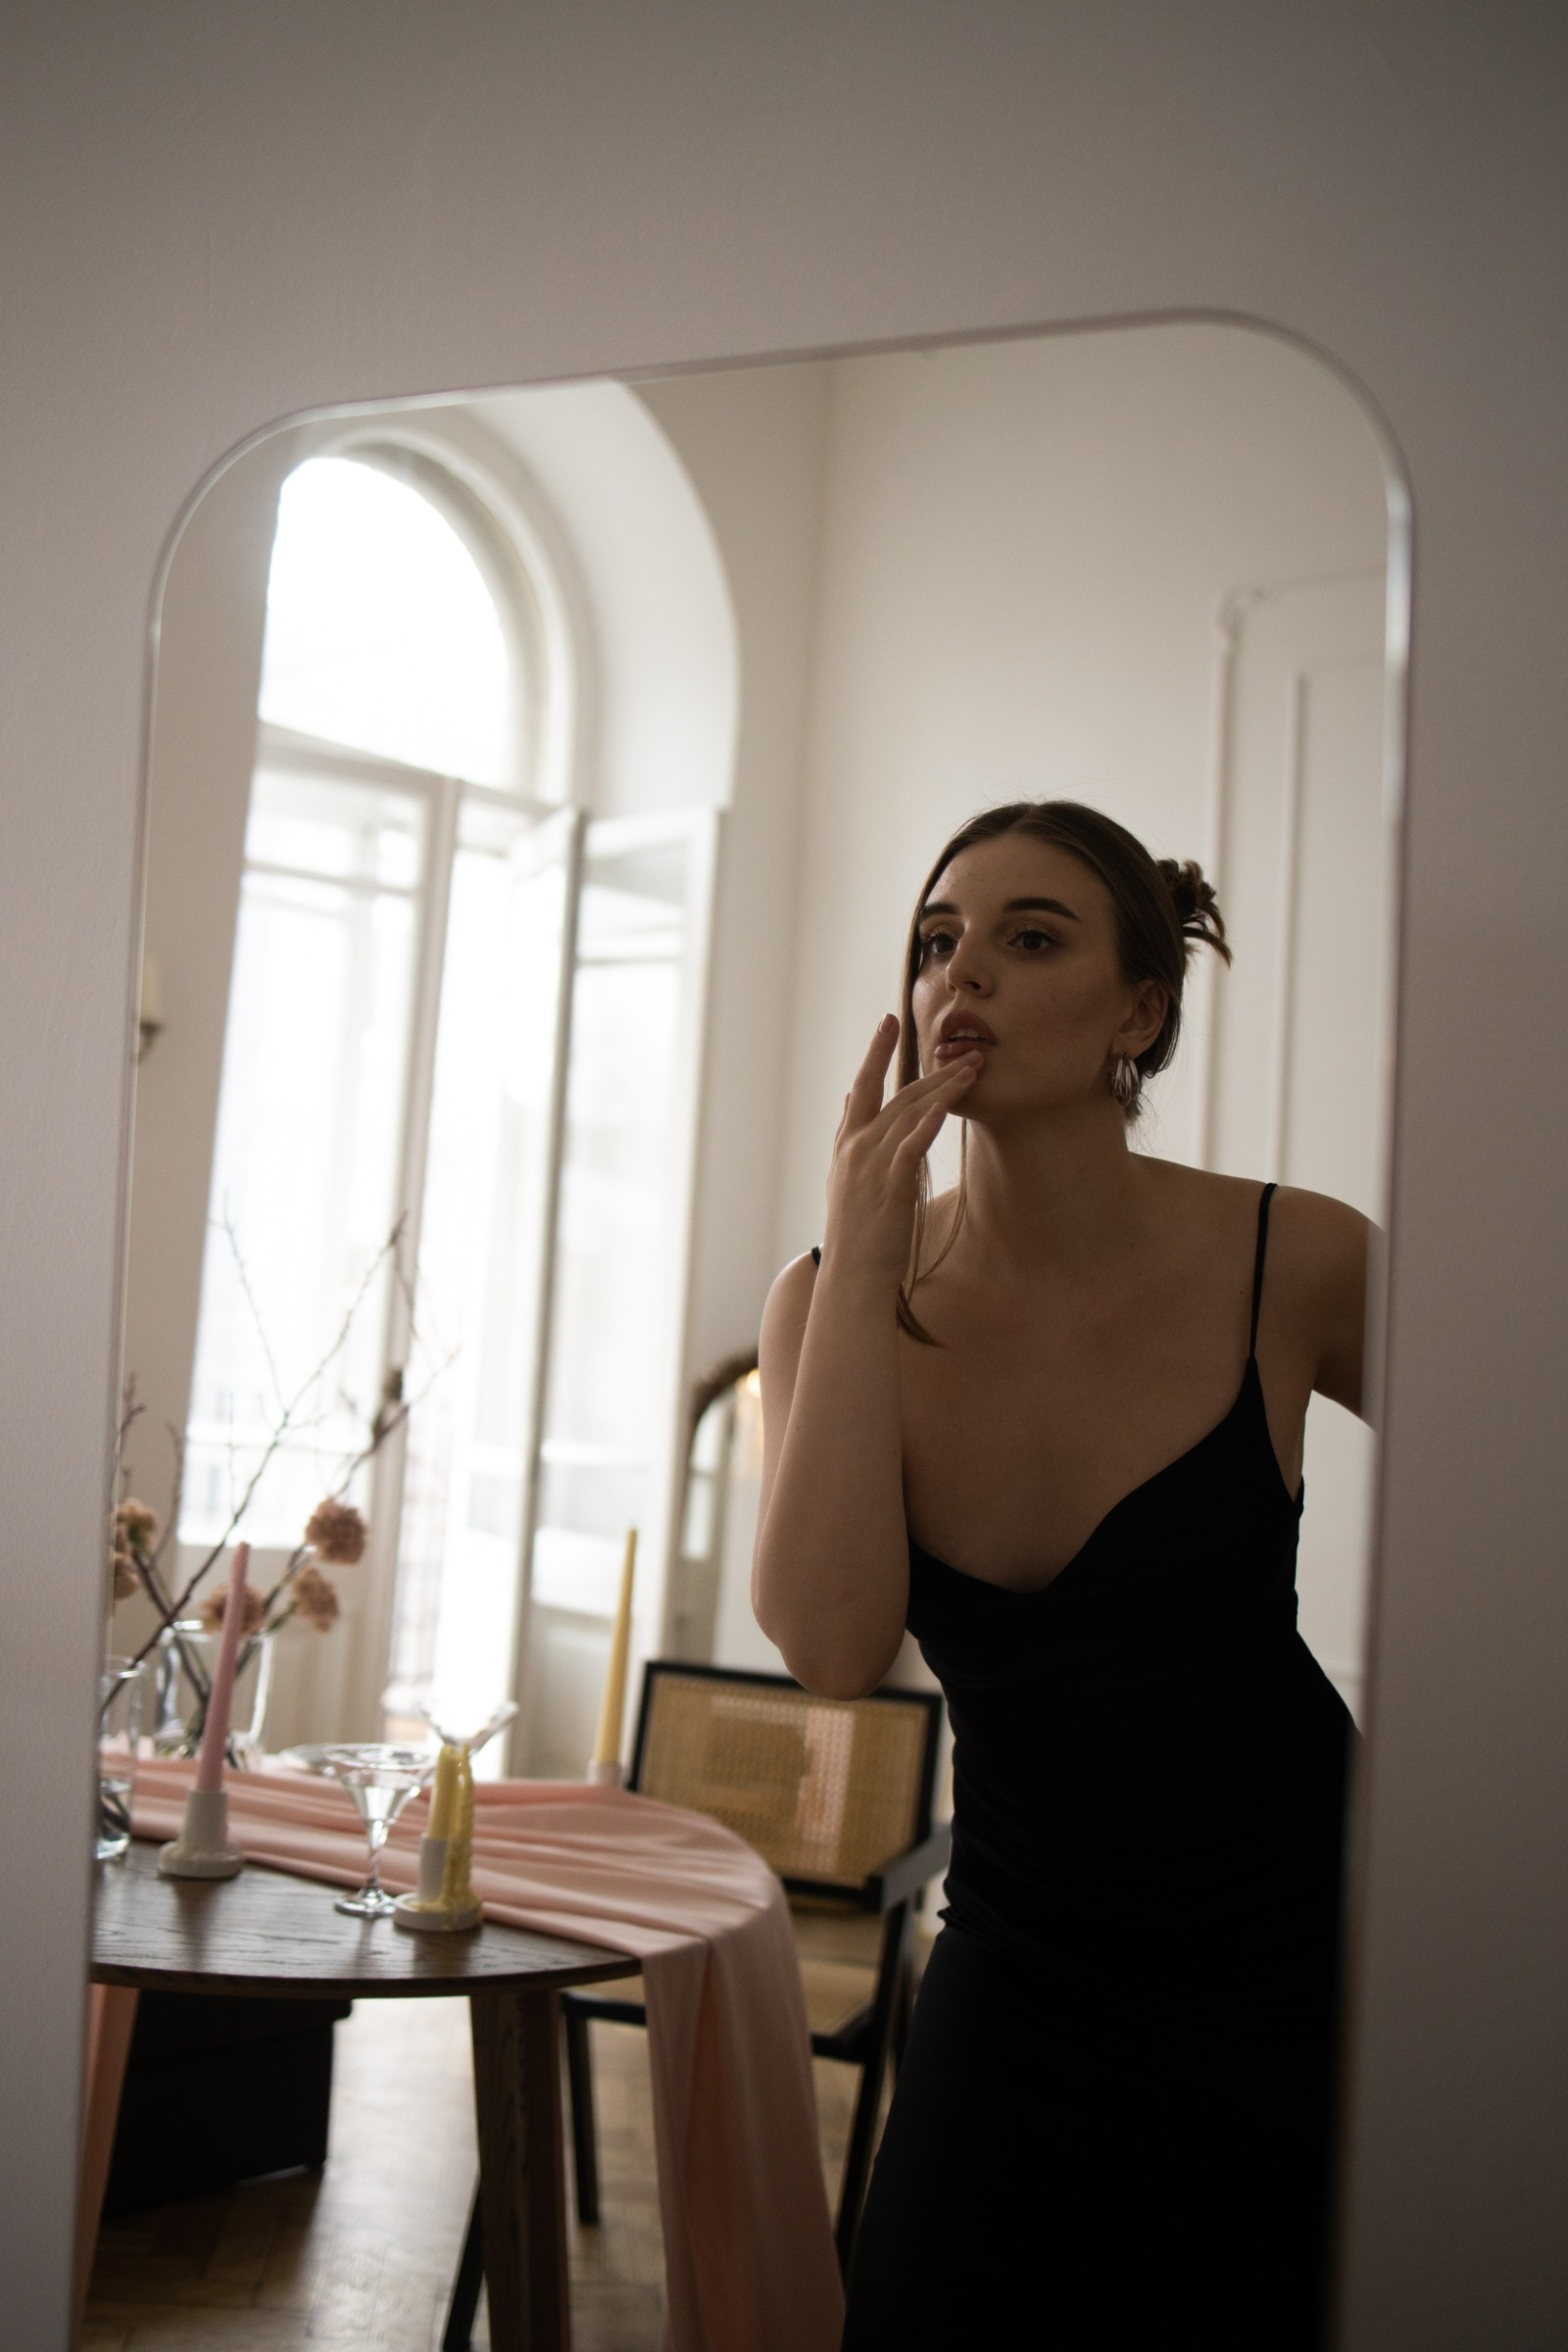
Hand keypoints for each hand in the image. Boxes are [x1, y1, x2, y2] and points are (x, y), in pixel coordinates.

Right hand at [820, 1016, 979, 1290]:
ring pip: (909, 1113)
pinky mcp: (890, 1185)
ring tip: (973, 1069)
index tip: (888, 1022)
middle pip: (894, 1094)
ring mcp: (870, 1164)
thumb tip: (847, 1099)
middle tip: (958, 1047)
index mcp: (846, 1146)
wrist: (852, 1276)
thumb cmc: (855, 1234)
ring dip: (943, 1089)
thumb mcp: (842, 1179)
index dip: (876, 1053)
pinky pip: (912, 1145)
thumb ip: (847, 1138)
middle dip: (928, 1068)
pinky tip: (948, 1103)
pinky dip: (929, 1122)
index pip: (862, 1088)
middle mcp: (855, 1148)